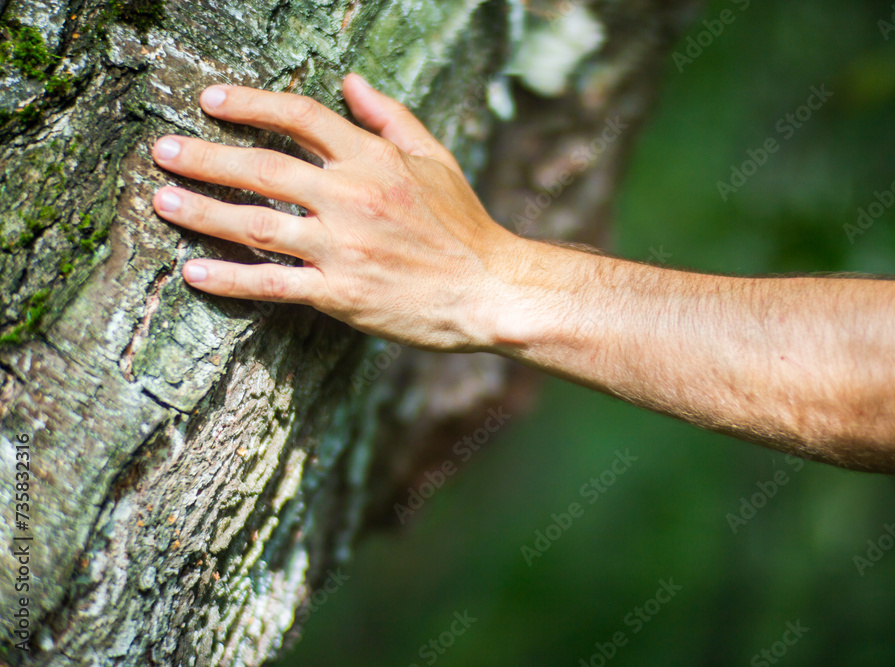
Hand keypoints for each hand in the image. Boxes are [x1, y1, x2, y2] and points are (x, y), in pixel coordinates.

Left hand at [151, 73, 520, 350]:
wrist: (489, 291)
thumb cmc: (464, 225)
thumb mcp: (435, 159)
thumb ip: (390, 117)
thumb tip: (349, 82)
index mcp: (374, 160)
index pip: (301, 118)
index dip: (251, 105)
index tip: (210, 100)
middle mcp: (352, 198)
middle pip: (263, 168)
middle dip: (205, 156)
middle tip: (162, 150)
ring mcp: (343, 248)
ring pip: (257, 224)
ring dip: (203, 210)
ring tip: (161, 200)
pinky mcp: (340, 294)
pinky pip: (273, 283)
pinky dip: (230, 278)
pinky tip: (193, 271)